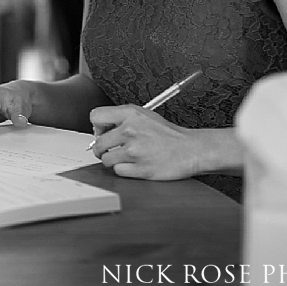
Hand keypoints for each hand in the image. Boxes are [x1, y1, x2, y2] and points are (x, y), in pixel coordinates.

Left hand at [88, 105, 203, 179]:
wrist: (191, 149)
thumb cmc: (169, 134)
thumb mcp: (145, 115)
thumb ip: (122, 118)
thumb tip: (101, 127)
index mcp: (131, 114)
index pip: (96, 116)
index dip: (97, 127)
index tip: (103, 132)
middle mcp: (130, 131)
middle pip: (98, 143)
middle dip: (102, 149)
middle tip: (112, 150)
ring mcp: (134, 151)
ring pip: (106, 159)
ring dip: (113, 160)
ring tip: (126, 158)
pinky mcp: (140, 169)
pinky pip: (118, 171)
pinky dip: (124, 170)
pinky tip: (135, 165)